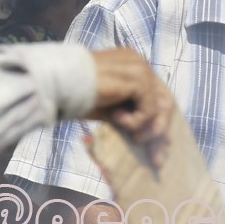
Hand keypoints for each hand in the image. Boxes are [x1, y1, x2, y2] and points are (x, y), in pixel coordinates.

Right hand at [87, 48, 172, 167]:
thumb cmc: (75, 97)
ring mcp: (140, 68)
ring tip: (131, 136)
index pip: (157, 96)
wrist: (58, 84)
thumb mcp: (109, 108)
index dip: (159, 124)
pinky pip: (149, 109)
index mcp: (132, 66)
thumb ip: (129, 114)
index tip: (156, 153)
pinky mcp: (137, 78)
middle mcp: (140, 63)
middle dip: (162, 133)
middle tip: (156, 160)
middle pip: (166, 102)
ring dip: (148, 129)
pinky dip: (135, 121)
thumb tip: (147, 137)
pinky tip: (115, 117)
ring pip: (162, 107)